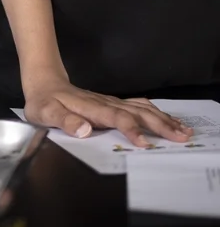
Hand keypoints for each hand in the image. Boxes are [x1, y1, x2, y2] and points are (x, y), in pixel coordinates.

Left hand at [23, 73, 193, 147]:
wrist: (44, 82)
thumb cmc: (43, 101)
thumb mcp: (44, 112)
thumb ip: (63, 120)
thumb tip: (83, 130)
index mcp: (90, 107)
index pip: (115, 117)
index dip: (130, 129)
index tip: (144, 144)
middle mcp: (104, 102)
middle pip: (136, 112)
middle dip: (159, 124)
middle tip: (180, 138)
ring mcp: (110, 101)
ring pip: (140, 108)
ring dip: (162, 118)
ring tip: (183, 130)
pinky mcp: (112, 102)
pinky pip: (137, 105)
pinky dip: (155, 112)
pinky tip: (167, 118)